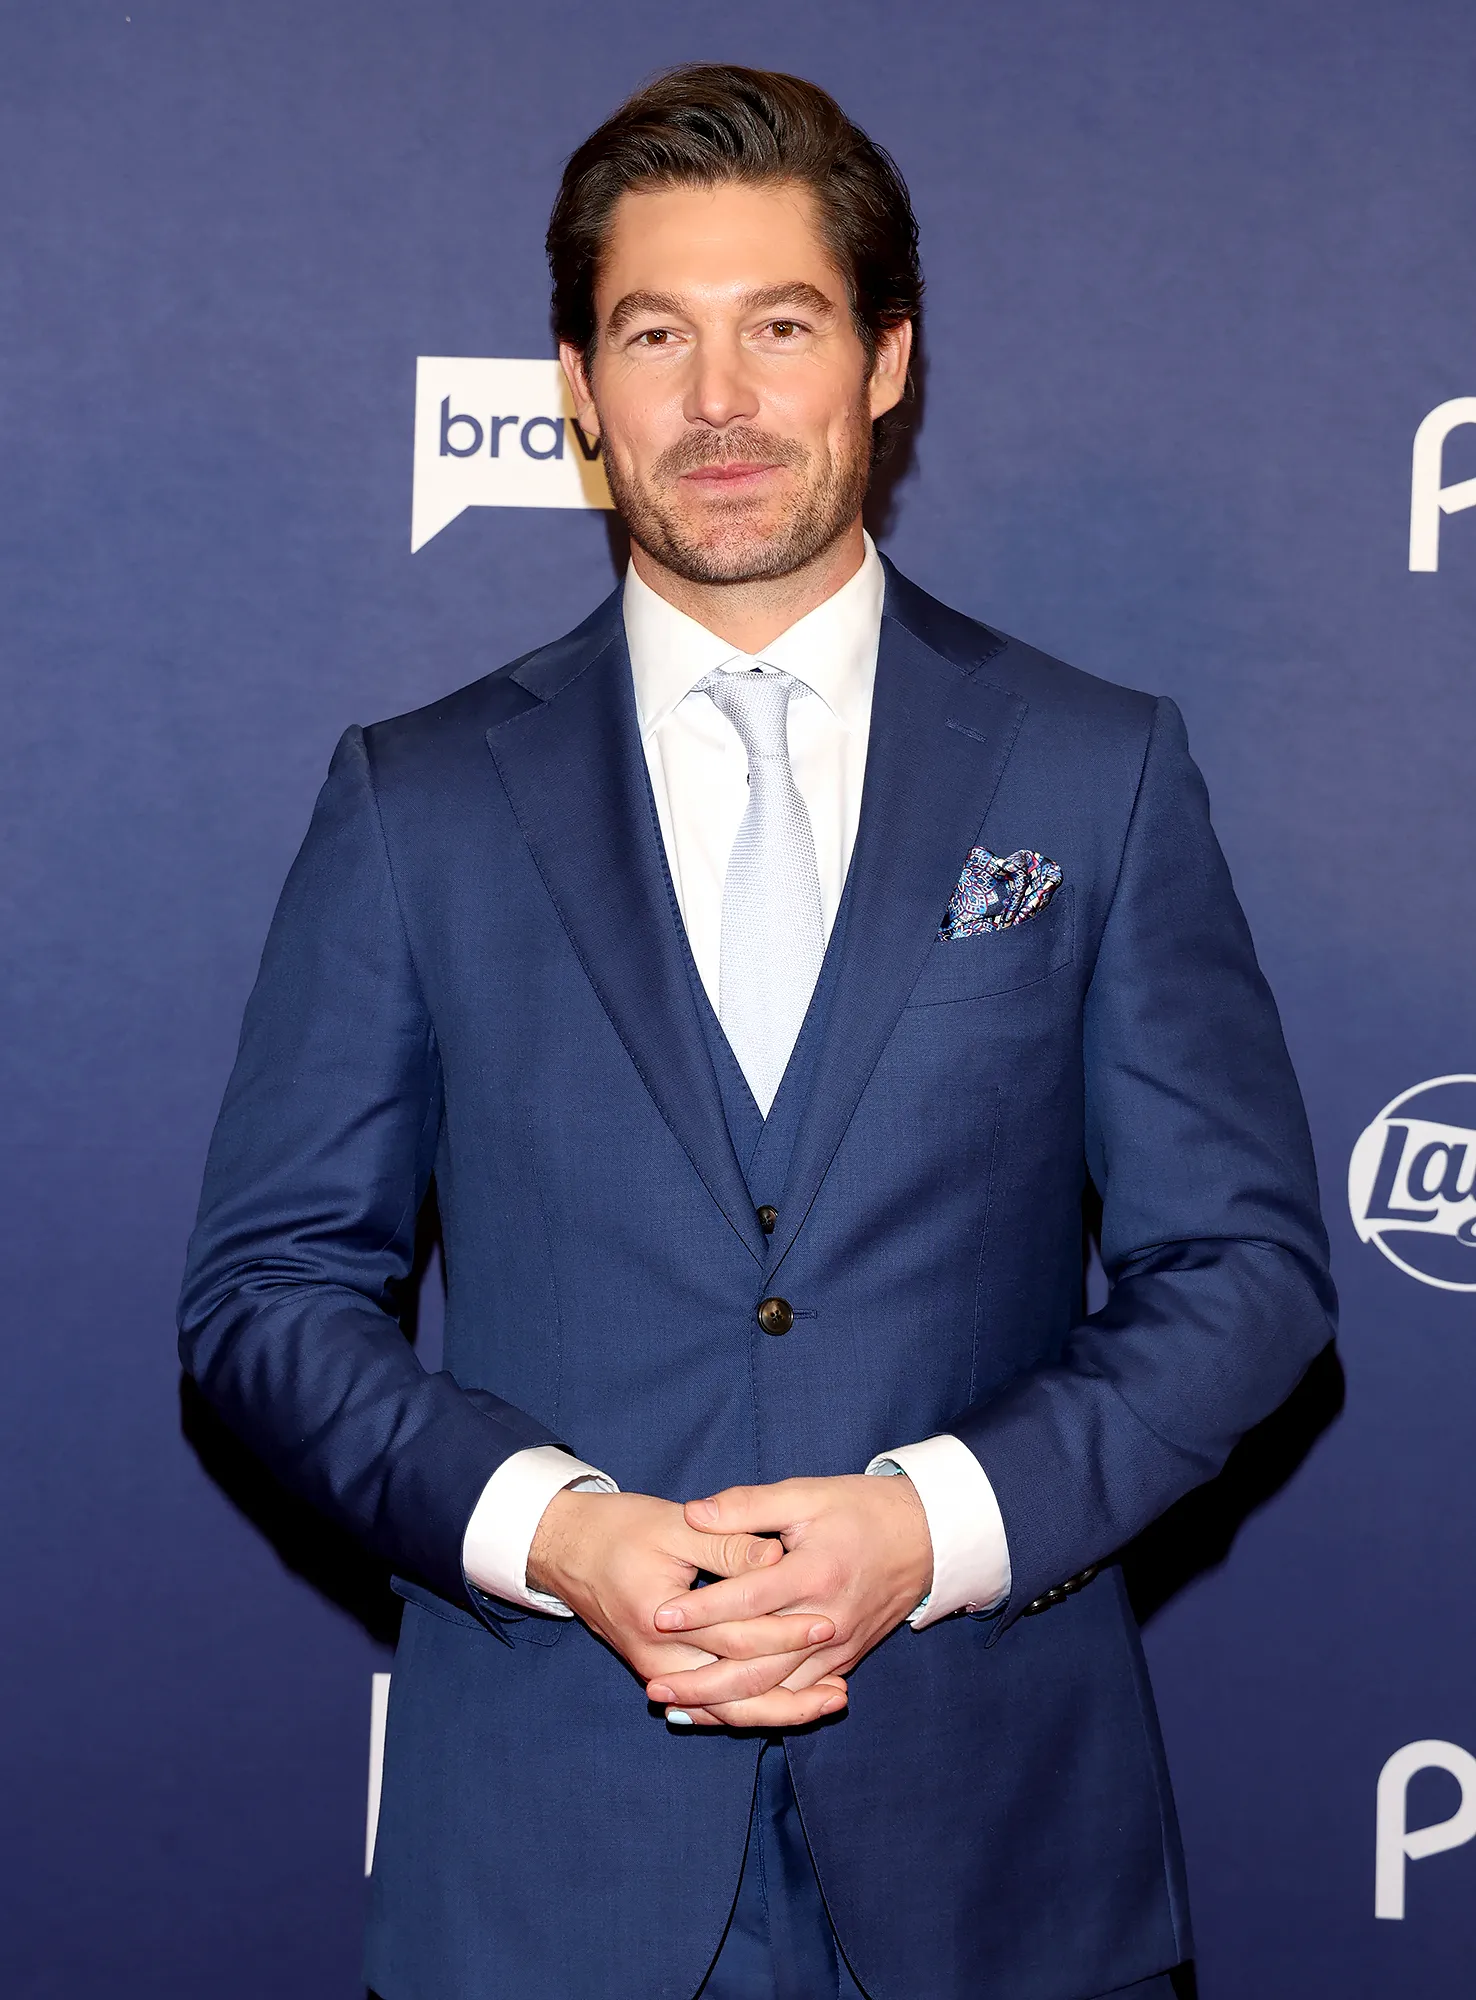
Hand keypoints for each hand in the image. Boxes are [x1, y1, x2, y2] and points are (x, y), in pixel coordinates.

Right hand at [527, 1488, 849, 1727]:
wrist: (566, 1549)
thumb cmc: (618, 1528)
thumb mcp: (672, 1525)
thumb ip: (725, 1544)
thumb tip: (776, 1557)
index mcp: (660, 1618)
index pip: (735, 1636)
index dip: (784, 1631)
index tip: (827, 1624)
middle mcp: (658, 1658)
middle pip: (735, 1688)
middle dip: (792, 1685)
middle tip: (843, 1682)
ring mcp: (658, 1670)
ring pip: (725, 1710)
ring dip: (779, 1710)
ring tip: (830, 1701)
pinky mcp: (662, 1671)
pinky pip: (711, 1704)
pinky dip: (750, 1709)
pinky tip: (788, 1704)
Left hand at [644, 1475, 932, 1718]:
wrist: (925, 1538)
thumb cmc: (861, 1509)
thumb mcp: (806, 1493)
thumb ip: (749, 1505)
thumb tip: (693, 1513)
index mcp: (815, 1573)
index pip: (749, 1599)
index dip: (702, 1610)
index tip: (660, 1615)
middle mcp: (828, 1619)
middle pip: (758, 1664)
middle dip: (704, 1680)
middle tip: (656, 1686)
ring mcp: (838, 1647)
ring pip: (776, 1690)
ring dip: (725, 1704)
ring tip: (678, 1707)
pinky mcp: (843, 1660)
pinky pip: (797, 1694)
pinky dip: (759, 1707)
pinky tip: (723, 1711)